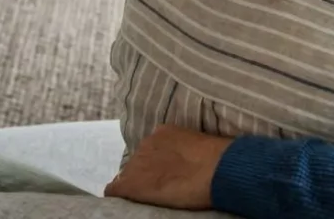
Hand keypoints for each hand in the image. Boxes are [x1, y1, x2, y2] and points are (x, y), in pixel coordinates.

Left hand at [103, 125, 230, 209]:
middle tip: (163, 184)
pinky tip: (128, 201)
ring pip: (128, 176)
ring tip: (154, 194)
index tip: (168, 172)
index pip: (151, 150)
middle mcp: (145, 144)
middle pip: (137, 162)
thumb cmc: (218, 159)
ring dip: (138, 184)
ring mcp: (136, 163)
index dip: (157, 164)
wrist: (216, 170)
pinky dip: (120, 196)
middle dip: (146, 173)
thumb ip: (185, 149)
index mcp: (162, 132)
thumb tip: (187, 161)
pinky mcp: (131, 183)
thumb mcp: (200, 146)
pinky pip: (115, 190)